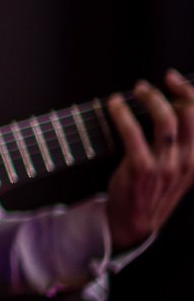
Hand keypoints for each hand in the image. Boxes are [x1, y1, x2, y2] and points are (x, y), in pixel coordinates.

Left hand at [105, 69, 193, 249]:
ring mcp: (165, 165)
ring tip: (136, 90)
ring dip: (150, 98)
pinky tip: (114, 104)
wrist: (133, 221)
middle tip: (148, 84)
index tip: (174, 79)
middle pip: (189, 114)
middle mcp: (187, 161)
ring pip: (165, 120)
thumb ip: (180, 143)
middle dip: (172, 91)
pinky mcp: (141, 169)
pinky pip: (133, 133)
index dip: (189, 93)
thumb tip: (171, 105)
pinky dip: (123, 114)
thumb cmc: (151, 188)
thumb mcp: (177, 168)